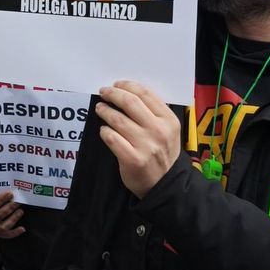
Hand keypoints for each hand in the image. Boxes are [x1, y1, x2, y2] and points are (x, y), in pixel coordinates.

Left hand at [94, 82, 181, 197]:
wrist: (165, 184)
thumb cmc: (163, 153)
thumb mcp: (168, 131)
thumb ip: (153, 113)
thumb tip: (127, 92)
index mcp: (169, 120)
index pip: (145, 94)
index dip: (127, 85)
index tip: (116, 84)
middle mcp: (158, 131)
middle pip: (130, 102)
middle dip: (113, 94)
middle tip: (104, 92)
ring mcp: (145, 145)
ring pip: (117, 119)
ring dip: (105, 111)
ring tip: (100, 108)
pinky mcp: (132, 158)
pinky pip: (111, 137)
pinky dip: (104, 131)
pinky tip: (104, 130)